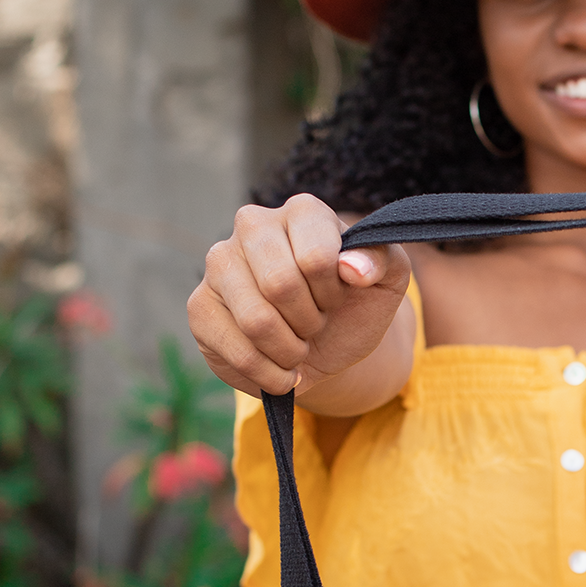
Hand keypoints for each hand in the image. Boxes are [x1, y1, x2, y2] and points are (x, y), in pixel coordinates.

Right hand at [187, 193, 410, 397]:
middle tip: (316, 324)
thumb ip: (382, 263)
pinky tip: (280, 368)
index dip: (333, 294)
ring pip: (256, 321)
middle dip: (310, 321)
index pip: (316, 257)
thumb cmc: (353, 306)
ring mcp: (219, 264)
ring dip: (291, 350)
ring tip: (298, 345)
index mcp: (302, 212)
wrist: (326, 346)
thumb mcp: (385, 283)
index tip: (336, 297)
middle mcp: (252, 224)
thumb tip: (352, 268)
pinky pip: (237, 352)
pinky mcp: (200, 307)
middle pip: (280, 286)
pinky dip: (271, 374)